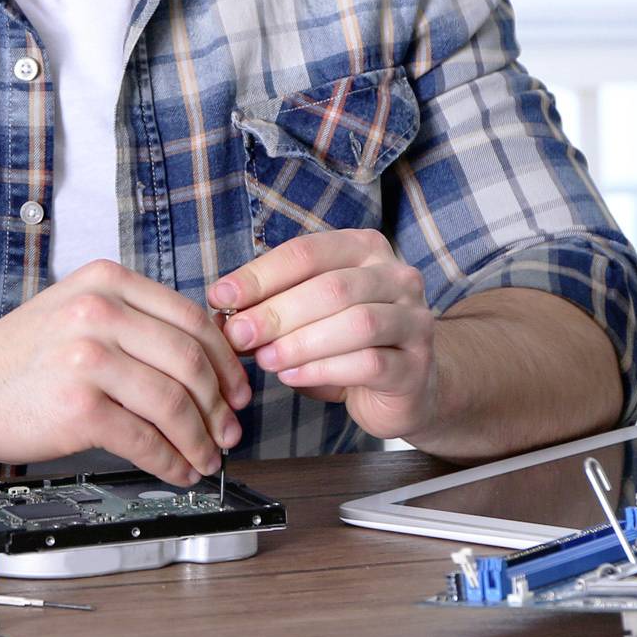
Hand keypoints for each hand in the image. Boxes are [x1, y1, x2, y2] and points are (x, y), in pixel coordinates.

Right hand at [0, 260, 250, 484]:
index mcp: (106, 282)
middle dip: (220, 405)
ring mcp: (88, 357)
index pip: (192, 318)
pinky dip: (171, 461)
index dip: (225, 362)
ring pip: (174, 403)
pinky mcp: (78, 406)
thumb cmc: (17, 357)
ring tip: (206, 457)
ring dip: (200, 440)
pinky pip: (145, 440)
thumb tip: (204, 360)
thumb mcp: (75, 310)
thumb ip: (132, 321)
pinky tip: (177, 470)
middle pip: (190, 361)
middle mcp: (99, 311)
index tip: (237, 389)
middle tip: (230, 431)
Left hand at [213, 230, 438, 440]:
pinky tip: (292, 377)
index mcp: (364, 249)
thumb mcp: (307, 316)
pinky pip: (369, 363)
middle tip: (238, 335)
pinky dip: (323, 370)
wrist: (406, 387)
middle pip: (331, 287)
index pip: (306, 252)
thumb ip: (272, 308)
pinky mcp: (416, 365)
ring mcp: (414, 320)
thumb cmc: (346, 344)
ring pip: (356, 323)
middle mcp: (396, 277)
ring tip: (264, 359)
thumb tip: (223, 314)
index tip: (220, 297)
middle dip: (276, 312)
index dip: (259, 275)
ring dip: (301, 342)